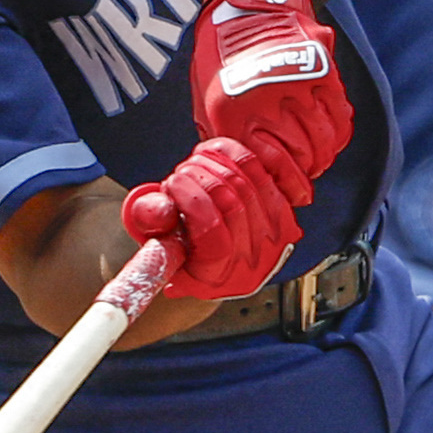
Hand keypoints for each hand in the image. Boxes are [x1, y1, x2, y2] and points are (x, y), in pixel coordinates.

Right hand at [122, 140, 298, 300]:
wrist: (211, 256)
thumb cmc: (176, 245)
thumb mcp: (152, 238)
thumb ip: (149, 221)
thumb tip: (162, 206)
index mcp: (214, 277)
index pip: (213, 232)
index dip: (191, 199)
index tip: (171, 183)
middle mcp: (249, 264)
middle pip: (233, 203)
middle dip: (199, 176)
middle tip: (180, 172)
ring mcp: (272, 239)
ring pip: (249, 185)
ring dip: (215, 165)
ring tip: (194, 166)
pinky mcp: (283, 212)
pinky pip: (264, 172)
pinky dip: (236, 156)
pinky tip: (214, 155)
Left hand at [186, 0, 349, 197]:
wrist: (248, 4)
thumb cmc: (220, 56)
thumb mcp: (204, 98)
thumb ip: (219, 137)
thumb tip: (236, 176)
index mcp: (230, 112)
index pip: (264, 167)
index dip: (281, 188)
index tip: (288, 197)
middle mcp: (263, 101)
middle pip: (298, 157)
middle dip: (304, 177)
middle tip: (305, 184)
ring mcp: (296, 84)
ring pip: (322, 140)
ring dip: (323, 159)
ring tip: (318, 164)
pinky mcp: (322, 71)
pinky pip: (339, 116)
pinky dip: (338, 135)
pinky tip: (331, 141)